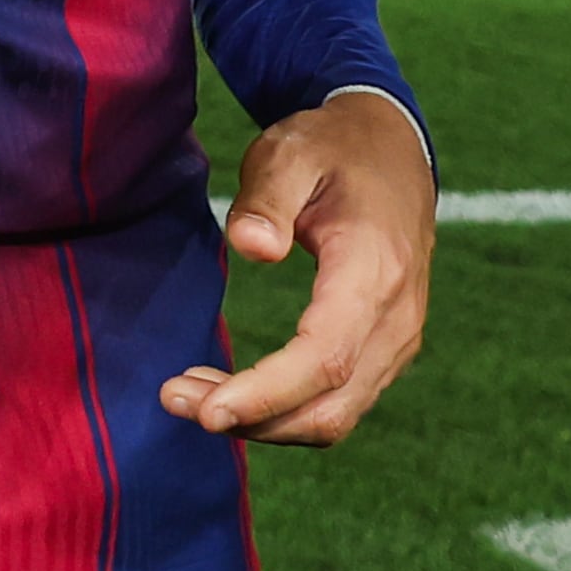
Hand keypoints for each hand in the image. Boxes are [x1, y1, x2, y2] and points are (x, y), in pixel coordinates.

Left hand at [159, 92, 434, 445]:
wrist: (392, 149)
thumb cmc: (332, 148)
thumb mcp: (291, 151)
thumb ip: (267, 197)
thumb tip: (251, 248)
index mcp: (374, 273)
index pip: (324, 358)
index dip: (266, 393)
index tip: (206, 409)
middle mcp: (395, 320)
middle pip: (330, 405)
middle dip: (253, 419)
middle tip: (174, 398)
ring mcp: (396, 340)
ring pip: (335, 415)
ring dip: (264, 421)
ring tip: (188, 396)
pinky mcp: (383, 348)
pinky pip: (339, 400)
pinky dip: (285, 410)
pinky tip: (229, 390)